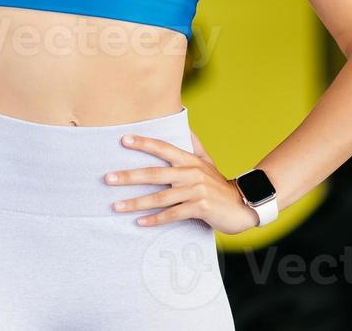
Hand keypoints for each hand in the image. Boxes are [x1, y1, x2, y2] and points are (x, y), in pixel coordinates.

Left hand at [105, 132, 260, 235]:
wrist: (244, 205)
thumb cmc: (218, 185)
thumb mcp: (206, 163)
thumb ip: (193, 147)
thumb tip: (183, 128)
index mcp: (189, 160)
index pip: (163, 148)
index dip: (143, 143)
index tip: (122, 139)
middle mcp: (191, 173)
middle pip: (155, 173)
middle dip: (129, 176)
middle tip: (108, 178)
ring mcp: (196, 191)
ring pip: (160, 197)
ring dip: (136, 202)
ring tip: (116, 206)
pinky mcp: (200, 208)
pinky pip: (173, 214)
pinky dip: (155, 219)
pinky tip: (140, 223)